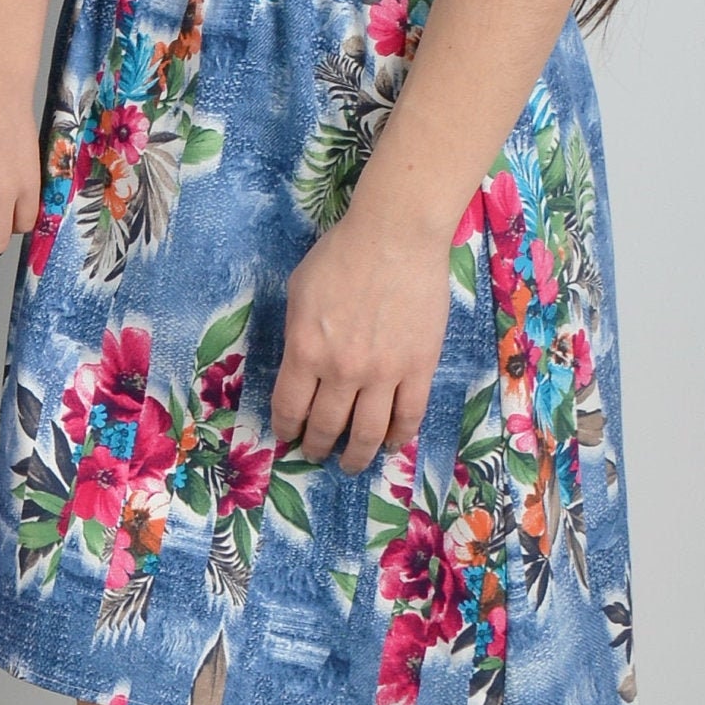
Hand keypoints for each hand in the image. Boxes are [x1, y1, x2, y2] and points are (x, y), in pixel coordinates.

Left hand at [272, 208, 454, 471]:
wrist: (394, 238)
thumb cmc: (339, 256)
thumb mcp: (299, 291)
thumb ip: (299, 334)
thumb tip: (301, 365)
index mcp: (306, 349)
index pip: (290, 407)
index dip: (286, 428)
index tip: (286, 437)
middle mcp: (342, 370)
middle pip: (327, 426)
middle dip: (316, 445)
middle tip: (314, 454)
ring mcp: (384, 373)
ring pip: (368, 432)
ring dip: (357, 455)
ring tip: (350, 465)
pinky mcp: (419, 369)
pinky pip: (409, 416)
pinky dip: (397, 438)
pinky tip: (389, 445)